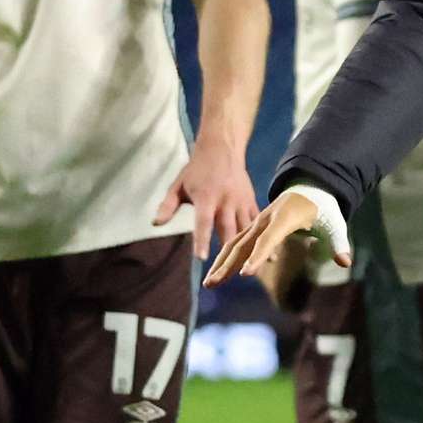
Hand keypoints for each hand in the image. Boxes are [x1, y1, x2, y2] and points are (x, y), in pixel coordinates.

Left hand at [154, 140, 261, 267]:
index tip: (202, 258)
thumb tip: (155, 224)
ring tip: (249, 270)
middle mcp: (226, 200)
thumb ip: (167, 206)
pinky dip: (262, 237)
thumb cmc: (196, 169)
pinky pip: (258, 222)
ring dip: (247, 249)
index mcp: (206, 197)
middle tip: (225, 274)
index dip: (202, 240)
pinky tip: (267, 255)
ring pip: (246, 228)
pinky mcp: (252, 201)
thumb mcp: (178, 185)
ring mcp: (241, 201)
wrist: (222, 148)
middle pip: (228, 230)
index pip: (203, 222)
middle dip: (227, 252)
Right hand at [204, 184, 345, 291]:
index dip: (258, 256)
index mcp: (284, 218)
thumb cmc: (323, 208)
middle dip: (227, 264)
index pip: (268, 240)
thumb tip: (345, 262)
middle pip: (244, 243)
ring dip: (221, 262)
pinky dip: (226, 257)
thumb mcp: (335, 224)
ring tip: (209, 282)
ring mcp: (257, 222)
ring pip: (235, 243)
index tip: (246, 274)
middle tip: (212, 283)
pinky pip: (237, 242)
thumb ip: (338, 243)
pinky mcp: (254, 227)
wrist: (310, 188)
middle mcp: (265, 220)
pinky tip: (219, 273)